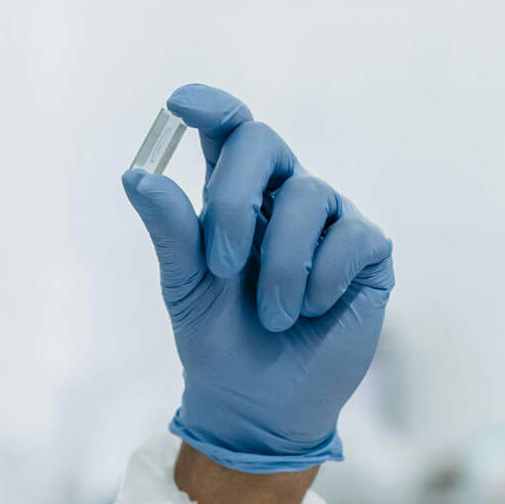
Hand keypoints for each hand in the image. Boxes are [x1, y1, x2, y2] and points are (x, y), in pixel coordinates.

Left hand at [122, 84, 393, 473]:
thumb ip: (170, 229)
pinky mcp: (367, 252)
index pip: (227, 130)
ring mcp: (329, 219)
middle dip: (235, 200)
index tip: (180, 102)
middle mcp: (281, 195)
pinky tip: (309, 312)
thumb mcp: (184, 284)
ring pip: (307, 196)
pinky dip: (319, 279)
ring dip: (278, 266)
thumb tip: (137, 175)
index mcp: (232, 194)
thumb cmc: (217, 337)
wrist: (257, 401)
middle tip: (221, 265)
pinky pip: (349, 236)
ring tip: (270, 316)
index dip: (210, 106)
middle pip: (263, 145)